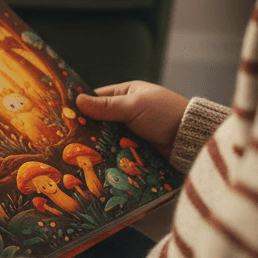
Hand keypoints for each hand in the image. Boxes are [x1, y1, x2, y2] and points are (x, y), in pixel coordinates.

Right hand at [75, 81, 189, 158]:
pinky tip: (98, 163)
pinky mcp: (138, 150)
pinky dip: (111, 157)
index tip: (64, 116)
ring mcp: (133, 132)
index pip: (97, 98)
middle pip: (100, 121)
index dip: (82, 107)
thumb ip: (107, 106)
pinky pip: (119, 153)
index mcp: (128, 94)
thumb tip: (78, 100)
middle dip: (89, 130)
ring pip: (108, 139)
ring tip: (80, 155)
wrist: (193, 141)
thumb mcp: (134, 105)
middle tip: (69, 140)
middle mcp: (129, 112)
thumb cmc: (166, 114)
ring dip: (99, 145)